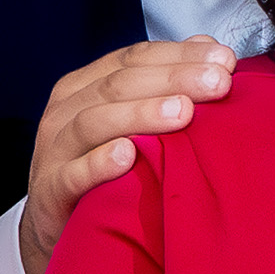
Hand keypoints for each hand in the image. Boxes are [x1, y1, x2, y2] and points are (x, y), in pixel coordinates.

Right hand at [22, 38, 239, 273]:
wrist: (56, 225)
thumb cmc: (101, 168)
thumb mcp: (128, 122)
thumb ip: (162, 85)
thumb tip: (208, 48)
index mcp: (86, 86)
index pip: (134, 59)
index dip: (180, 55)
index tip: (224, 60)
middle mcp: (66, 110)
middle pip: (119, 84)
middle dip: (174, 79)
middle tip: (218, 82)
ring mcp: (55, 150)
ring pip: (94, 122)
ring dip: (141, 114)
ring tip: (183, 112)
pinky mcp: (51, 190)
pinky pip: (73, 174)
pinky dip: (99, 163)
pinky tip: (128, 157)